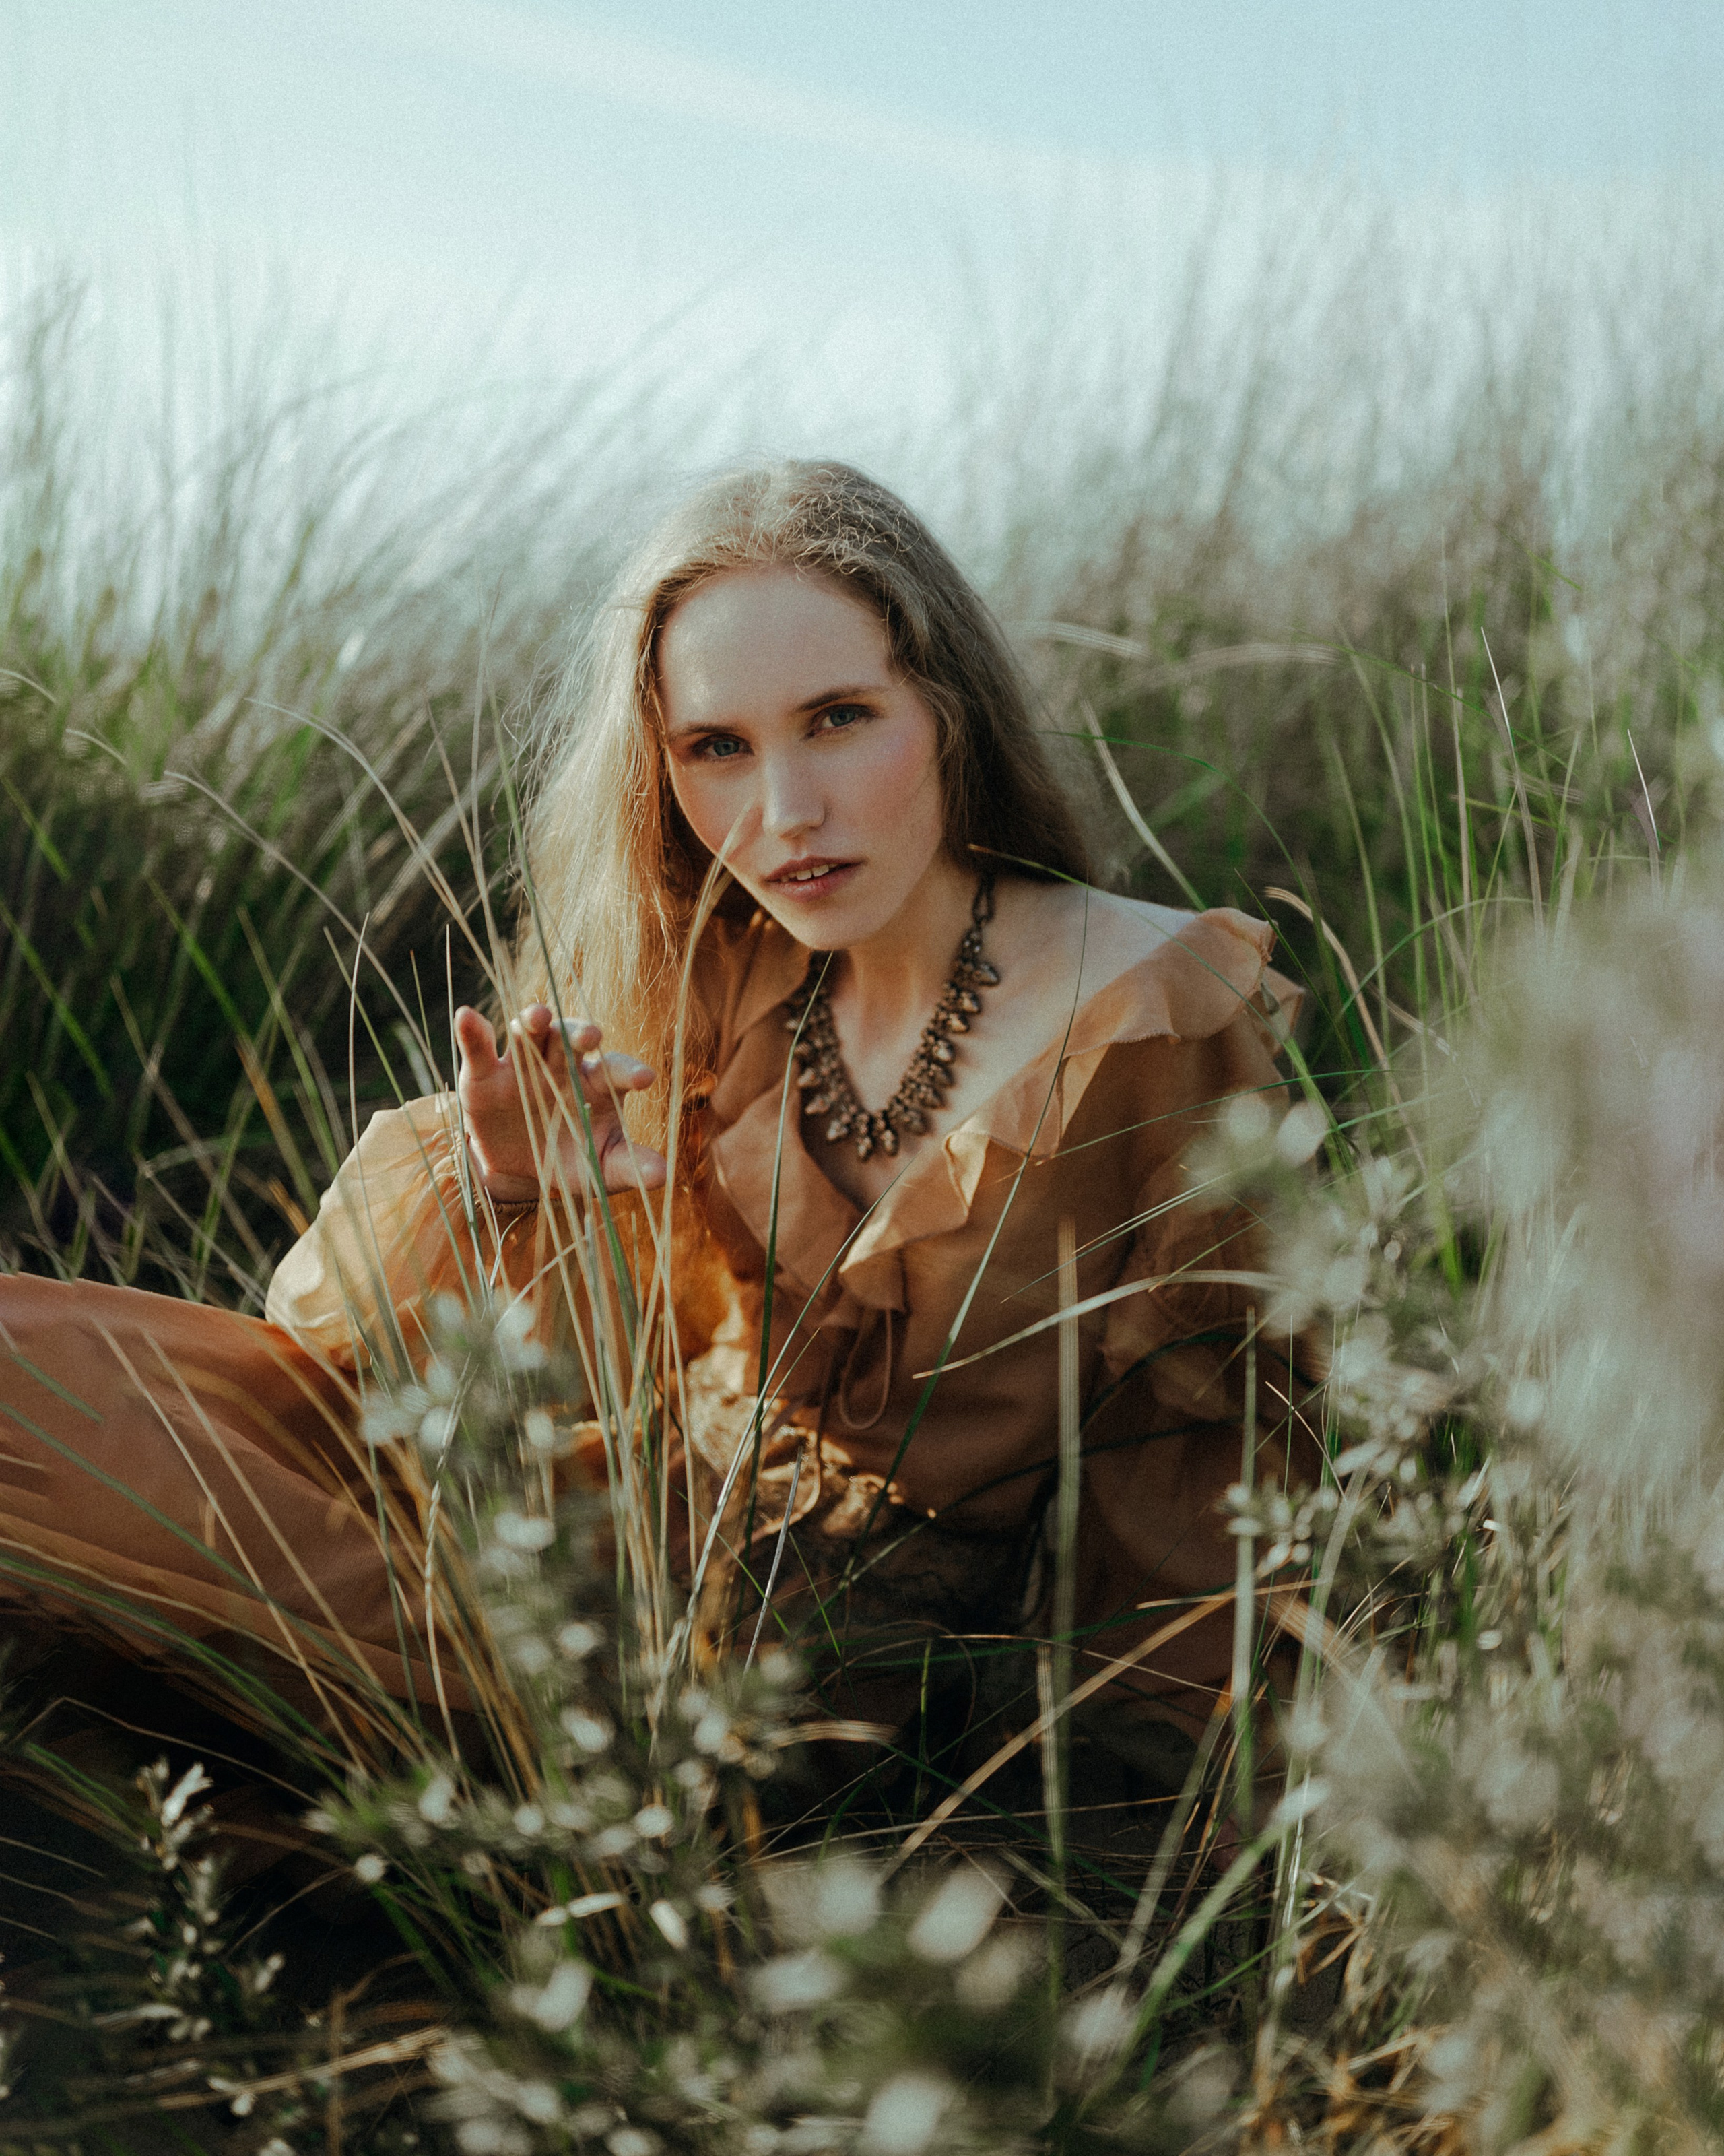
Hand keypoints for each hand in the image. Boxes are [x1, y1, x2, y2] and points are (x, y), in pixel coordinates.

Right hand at [453, 1004, 665, 1200]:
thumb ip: (630, 1167)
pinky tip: (466, 1017)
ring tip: (538, 1016)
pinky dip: (472, 1031)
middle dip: (581, 1033)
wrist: (520, 1171)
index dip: (629, 1071)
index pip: (616, 1070)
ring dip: (534, 1019)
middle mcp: (563, 1065)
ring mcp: (524, 1064)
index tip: (646, 1079)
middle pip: (573, 1039)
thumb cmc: (572, 1162)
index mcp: (597, 1084)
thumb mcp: (600, 1171)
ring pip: (531, 1033)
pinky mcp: (485, 1073)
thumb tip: (662, 1175)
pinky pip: (479, 1047)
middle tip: (592, 1036)